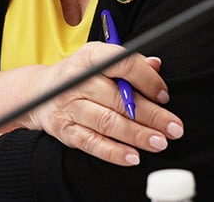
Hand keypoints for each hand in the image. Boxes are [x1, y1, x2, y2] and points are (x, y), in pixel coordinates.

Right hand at [22, 41, 183, 166]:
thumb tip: (156, 65)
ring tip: (159, 142)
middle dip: (151, 115)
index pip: (123, 63)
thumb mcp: (100, 61)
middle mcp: (77, 80)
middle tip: (173, 128)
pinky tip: (133, 156)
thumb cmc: (80, 76)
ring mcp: (68, 105)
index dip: (148, 79)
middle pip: (119, 99)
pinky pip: (92, 143)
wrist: (39, 93)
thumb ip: (128, 63)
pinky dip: (113, 152)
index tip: (164, 95)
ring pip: (108, 122)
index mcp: (90, 56)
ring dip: (137, 135)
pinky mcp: (63, 129)